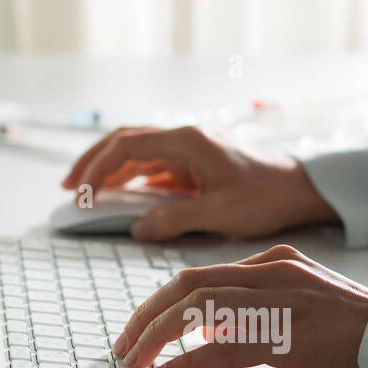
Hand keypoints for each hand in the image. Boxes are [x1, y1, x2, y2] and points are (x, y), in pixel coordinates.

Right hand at [60, 125, 337, 241]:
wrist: (299, 189)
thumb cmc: (266, 196)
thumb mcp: (220, 213)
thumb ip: (175, 219)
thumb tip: (137, 229)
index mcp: (188, 141)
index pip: (127, 146)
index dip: (97, 167)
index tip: (79, 191)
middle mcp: (185, 138)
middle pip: (125, 141)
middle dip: (93, 162)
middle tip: (69, 187)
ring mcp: (189, 150)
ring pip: (137, 152)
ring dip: (109, 169)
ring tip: (85, 192)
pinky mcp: (195, 164)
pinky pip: (154, 167)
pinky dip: (131, 179)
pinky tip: (120, 196)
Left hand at [112, 244, 367, 367]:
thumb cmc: (358, 331)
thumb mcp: (304, 303)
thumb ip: (260, 307)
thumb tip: (210, 330)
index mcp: (275, 261)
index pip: (201, 275)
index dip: (161, 302)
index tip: (141, 328)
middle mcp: (272, 272)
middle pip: (187, 286)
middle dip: (147, 316)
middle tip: (126, 345)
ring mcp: (279, 300)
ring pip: (196, 310)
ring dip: (156, 338)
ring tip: (136, 362)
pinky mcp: (286, 334)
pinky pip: (218, 347)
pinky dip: (183, 362)